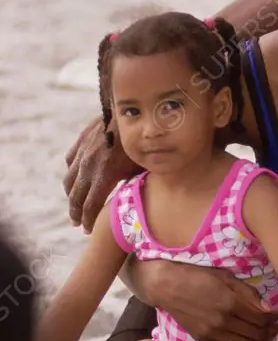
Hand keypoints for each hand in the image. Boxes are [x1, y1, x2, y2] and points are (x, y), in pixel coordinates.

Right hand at [64, 117, 140, 231]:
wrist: (127, 110)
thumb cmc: (144, 139)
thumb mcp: (144, 166)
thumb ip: (136, 183)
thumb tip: (139, 198)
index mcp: (105, 176)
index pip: (91, 206)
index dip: (89, 220)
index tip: (88, 230)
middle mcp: (89, 167)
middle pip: (76, 198)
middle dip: (76, 213)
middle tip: (77, 223)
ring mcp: (82, 154)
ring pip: (70, 181)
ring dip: (70, 196)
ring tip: (73, 205)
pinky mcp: (81, 142)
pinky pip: (71, 161)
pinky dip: (71, 173)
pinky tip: (75, 178)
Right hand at [149, 261, 277, 340]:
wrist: (168, 287)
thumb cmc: (199, 276)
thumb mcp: (227, 278)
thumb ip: (249, 294)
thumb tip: (268, 310)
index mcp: (231, 303)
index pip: (262, 319)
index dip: (274, 318)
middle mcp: (222, 321)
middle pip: (256, 334)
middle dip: (269, 331)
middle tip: (274, 326)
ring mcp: (212, 332)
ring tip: (265, 334)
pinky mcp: (204, 339)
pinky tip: (248, 340)